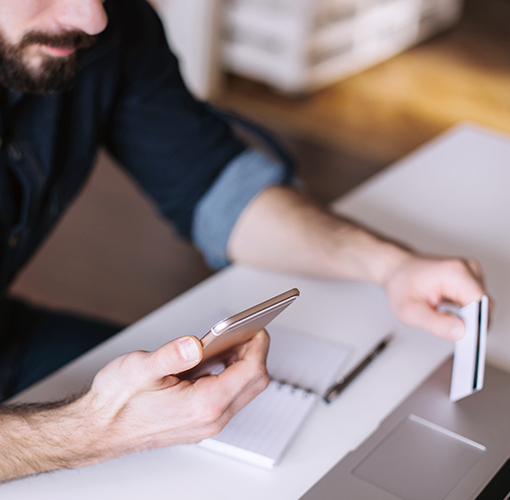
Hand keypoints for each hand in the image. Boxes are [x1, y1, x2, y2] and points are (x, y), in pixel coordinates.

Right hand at [75, 330, 269, 464]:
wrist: (99, 429)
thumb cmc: (117, 402)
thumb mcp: (141, 369)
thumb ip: (171, 355)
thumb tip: (196, 343)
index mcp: (204, 405)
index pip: (252, 372)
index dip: (258, 345)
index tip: (255, 327)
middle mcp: (212, 418)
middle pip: (254, 382)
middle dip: (255, 352)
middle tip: (245, 331)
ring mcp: (208, 423)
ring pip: (244, 390)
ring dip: (244, 363)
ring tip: (230, 342)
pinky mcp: (202, 421)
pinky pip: (230, 396)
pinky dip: (231, 374)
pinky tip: (215, 359)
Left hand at [383, 253, 487, 339]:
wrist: (396, 270)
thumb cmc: (401, 286)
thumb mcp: (411, 311)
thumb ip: (437, 324)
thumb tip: (462, 332)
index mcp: (454, 273)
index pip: (481, 303)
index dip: (478, 324)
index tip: (469, 341)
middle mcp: (466, 269)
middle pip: (484, 305)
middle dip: (471, 323)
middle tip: (451, 333)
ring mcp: (470, 272)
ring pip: (481, 305)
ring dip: (467, 317)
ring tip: (443, 319)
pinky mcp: (469, 279)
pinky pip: (476, 301)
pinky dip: (466, 312)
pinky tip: (449, 316)